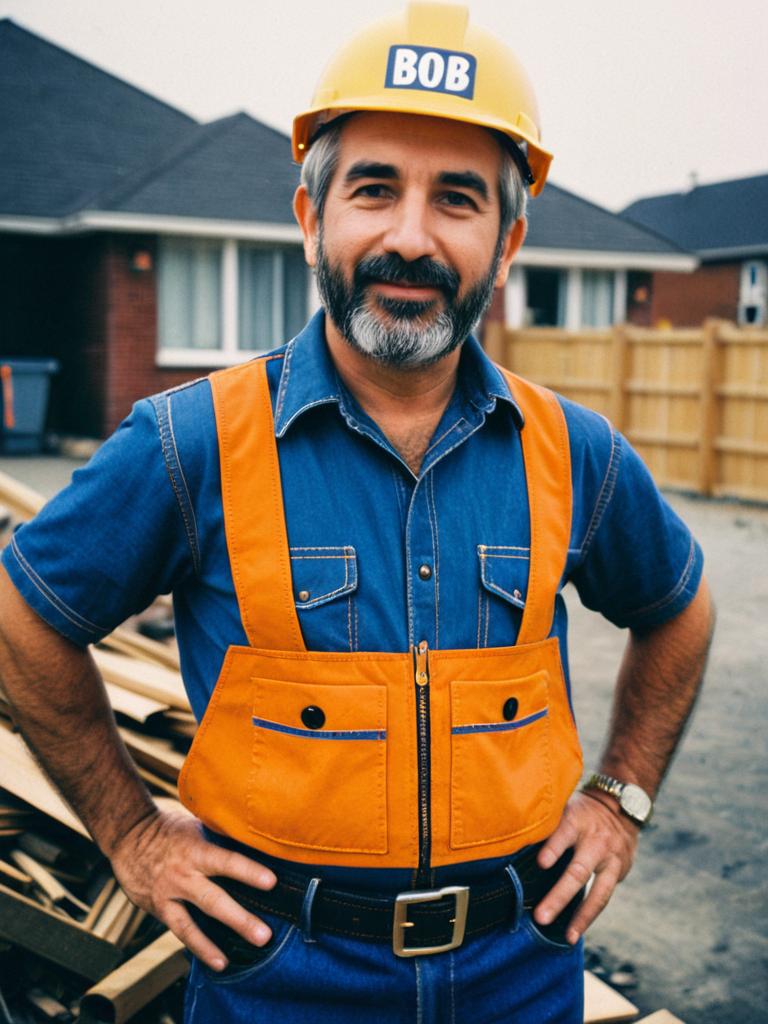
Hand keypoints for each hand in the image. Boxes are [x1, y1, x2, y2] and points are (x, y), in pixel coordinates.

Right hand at [110, 808, 276, 969]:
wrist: (128, 836)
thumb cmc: (170, 826)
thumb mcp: (196, 825)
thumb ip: (220, 838)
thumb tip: (255, 842)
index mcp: (196, 850)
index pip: (226, 861)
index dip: (249, 872)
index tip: (272, 882)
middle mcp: (182, 875)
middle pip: (213, 900)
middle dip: (240, 919)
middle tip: (264, 935)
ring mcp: (168, 895)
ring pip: (192, 924)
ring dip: (211, 945)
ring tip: (231, 961)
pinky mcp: (159, 909)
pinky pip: (180, 931)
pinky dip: (198, 946)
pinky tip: (216, 961)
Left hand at [532, 790, 638, 943]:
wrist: (621, 806)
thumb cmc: (579, 811)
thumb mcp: (565, 807)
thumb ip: (547, 825)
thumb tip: (511, 841)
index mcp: (576, 821)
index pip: (564, 834)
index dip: (553, 849)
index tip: (540, 864)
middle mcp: (595, 841)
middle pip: (578, 871)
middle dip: (559, 896)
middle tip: (541, 917)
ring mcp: (609, 858)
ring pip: (598, 891)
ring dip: (581, 916)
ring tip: (568, 936)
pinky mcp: (619, 871)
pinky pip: (604, 897)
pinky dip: (590, 916)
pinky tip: (576, 932)